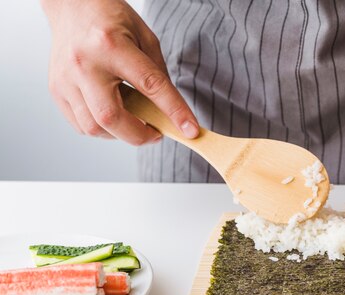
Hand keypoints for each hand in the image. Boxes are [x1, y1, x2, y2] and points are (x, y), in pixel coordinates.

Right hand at [42, 0, 198, 144]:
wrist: (71, 6)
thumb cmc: (110, 20)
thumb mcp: (145, 38)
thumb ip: (158, 75)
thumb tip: (170, 112)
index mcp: (110, 45)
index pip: (150, 86)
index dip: (174, 112)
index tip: (189, 130)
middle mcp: (84, 63)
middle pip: (110, 117)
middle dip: (139, 135)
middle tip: (156, 133)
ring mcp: (65, 79)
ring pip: (93, 127)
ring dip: (120, 134)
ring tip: (134, 121)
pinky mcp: (57, 90)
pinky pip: (81, 124)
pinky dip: (102, 129)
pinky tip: (114, 115)